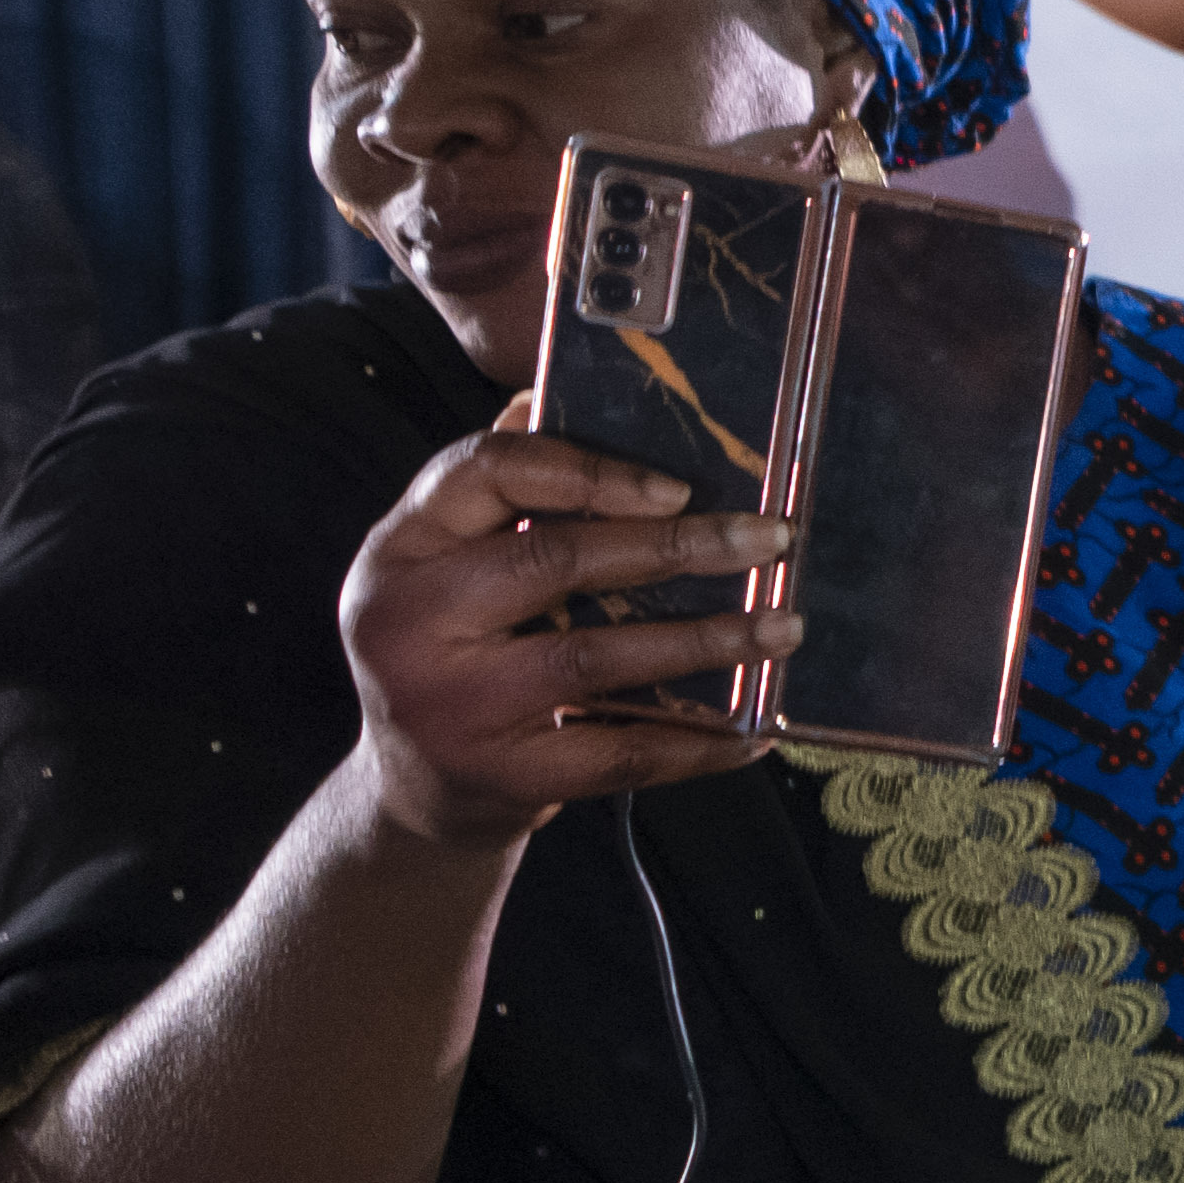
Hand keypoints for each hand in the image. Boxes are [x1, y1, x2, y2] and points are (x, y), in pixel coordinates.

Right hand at [342, 415, 792, 851]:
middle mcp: (411, 622)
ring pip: (596, 659)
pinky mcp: (506, 777)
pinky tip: (755, 727)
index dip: (586, 470)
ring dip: (704, 640)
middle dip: (674, 548)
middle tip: (768, 540)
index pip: (484, 473)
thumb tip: (556, 390)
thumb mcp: (443, 565)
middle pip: (551, 562)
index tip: (678, 486)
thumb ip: (499, 492)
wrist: (411, 792)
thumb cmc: (449, 652)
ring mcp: (456, 706)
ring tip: (781, 627)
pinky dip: (698, 743)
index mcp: (401, 549)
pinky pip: (621, 754)